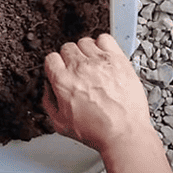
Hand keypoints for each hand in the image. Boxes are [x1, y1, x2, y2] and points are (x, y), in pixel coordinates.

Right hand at [42, 34, 153, 153]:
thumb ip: (48, 101)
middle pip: (67, 48)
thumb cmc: (97, 131)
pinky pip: (105, 38)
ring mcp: (99, 62)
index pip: (51, 58)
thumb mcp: (60, 123)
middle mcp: (79, 68)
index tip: (62, 71)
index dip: (56, 65)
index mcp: (63, 81)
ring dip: (86, 51)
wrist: (124, 134)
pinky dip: (102, 44)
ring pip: (85, 42)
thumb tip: (47, 87)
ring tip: (92, 64)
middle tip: (78, 70)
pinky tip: (104, 56)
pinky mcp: (118, 60)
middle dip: (70, 59)